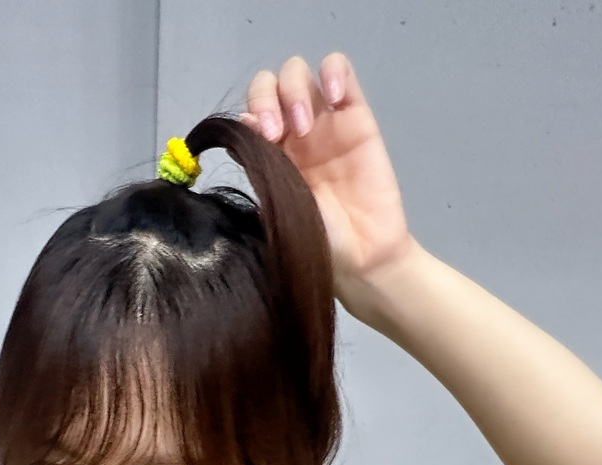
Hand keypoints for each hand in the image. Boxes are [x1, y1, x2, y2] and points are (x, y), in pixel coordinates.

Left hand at [241, 54, 413, 291]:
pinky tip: (333, 97)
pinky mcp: (356, 116)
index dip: (251, 115)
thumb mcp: (275, 208)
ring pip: (298, 73)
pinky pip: (340, 70)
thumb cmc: (315, 242)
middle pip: (269, 85)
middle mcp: (293, 134)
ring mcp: (324, 122)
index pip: (250, 112)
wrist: (359, 257)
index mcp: (269, 155)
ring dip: (294, 90)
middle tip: (278, 134)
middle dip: (267, 99)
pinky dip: (333, 71)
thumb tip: (242, 126)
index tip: (261, 140)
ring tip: (304, 126)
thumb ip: (258, 167)